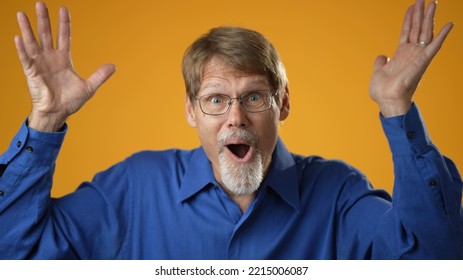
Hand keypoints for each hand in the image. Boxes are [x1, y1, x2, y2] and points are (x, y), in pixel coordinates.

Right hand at [15, 2, 115, 131]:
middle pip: (47, 34)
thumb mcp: (89, 87)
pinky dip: (21, 49)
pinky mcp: (31, 72)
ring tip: (21, 14)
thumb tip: (114, 66)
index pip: (64, 36)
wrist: (57, 113)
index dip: (64, 23)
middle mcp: (50, 58)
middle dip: (44, 19)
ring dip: (27, 29)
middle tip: (41, 3)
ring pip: (32, 42)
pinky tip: (18, 37)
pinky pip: (25, 58)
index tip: (63, 9)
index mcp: (63, 59)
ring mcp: (40, 64)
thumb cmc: (70, 101)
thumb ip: (100, 75)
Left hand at [369, 0, 452, 116]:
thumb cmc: (383, 91)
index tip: (411, 6)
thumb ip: (380, 62)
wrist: (387, 100)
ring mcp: (417, 56)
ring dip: (428, 17)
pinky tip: (449, 23)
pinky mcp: (422, 61)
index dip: (408, 19)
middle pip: (417, 28)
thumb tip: (382, 56)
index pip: (406, 32)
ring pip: (425, 32)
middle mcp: (411, 54)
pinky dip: (442, 35)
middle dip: (419, 13)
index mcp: (401, 55)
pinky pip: (434, 46)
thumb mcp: (378, 72)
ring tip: (432, 2)